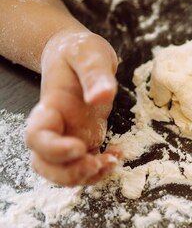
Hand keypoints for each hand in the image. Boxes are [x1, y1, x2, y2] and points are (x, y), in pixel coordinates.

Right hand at [25, 31, 119, 185]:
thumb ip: (95, 74)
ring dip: (84, 176)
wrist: (78, 52)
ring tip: (111, 163)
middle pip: (45, 163)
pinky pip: (85, 163)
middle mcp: (56, 126)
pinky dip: (99, 169)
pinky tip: (117, 155)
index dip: (54, 149)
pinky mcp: (86, 138)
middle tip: (97, 164)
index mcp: (50, 106)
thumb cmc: (80, 50)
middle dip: (69, 173)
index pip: (37, 137)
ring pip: (63, 170)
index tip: (79, 148)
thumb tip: (102, 96)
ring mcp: (69, 134)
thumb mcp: (89, 53)